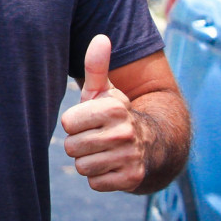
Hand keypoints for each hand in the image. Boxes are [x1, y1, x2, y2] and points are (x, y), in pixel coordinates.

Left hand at [61, 35, 146, 191]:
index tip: (90, 121)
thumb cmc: (115, 115)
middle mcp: (124, 132)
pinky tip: (112, 166)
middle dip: (80, 144)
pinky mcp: (132, 179)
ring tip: (104, 151)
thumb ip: (96, 66)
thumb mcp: (105, 91)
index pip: (67, 123)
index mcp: (113, 107)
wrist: (153, 145)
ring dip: (89, 161)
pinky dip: (100, 178)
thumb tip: (100, 37)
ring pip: (82, 167)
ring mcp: (130, 157)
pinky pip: (95, 183)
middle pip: (72, 147)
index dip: (75, 123)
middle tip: (96, 138)